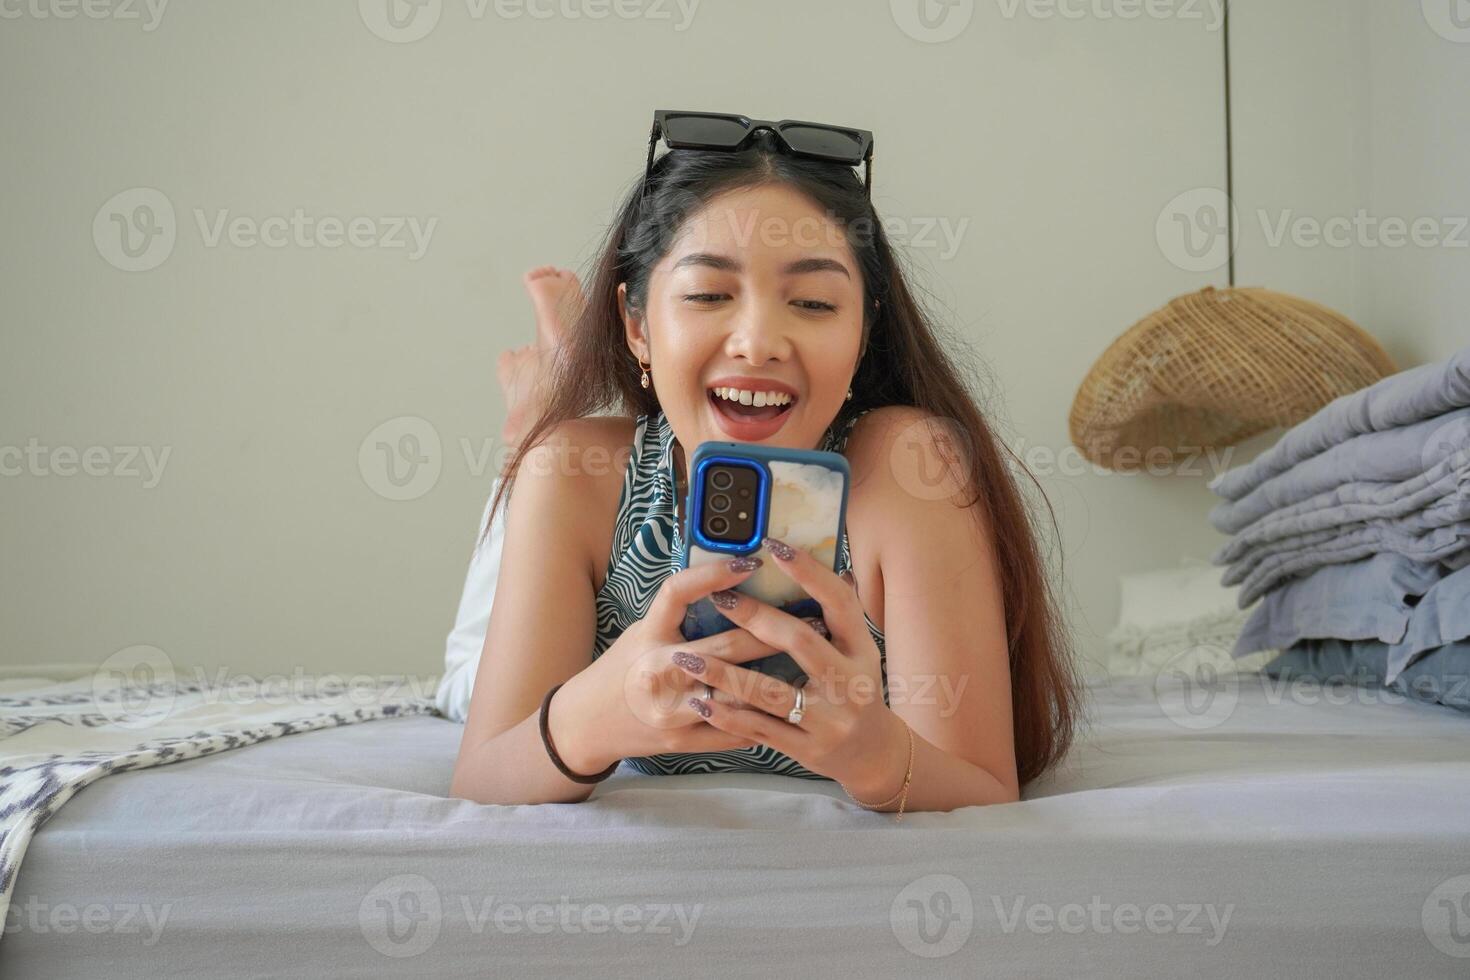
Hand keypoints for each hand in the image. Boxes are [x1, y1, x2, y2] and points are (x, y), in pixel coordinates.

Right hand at [552, 555, 793, 772]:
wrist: (587, 724)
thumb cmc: (622, 669)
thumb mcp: (642, 632)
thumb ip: (680, 614)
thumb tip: (732, 582)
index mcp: (648, 636)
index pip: (679, 593)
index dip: (714, 574)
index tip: (751, 561)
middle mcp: (659, 671)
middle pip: (727, 648)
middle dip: (775, 633)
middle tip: (813, 618)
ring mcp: (671, 709)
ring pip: (738, 694)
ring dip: (779, 679)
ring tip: (814, 664)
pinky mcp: (682, 740)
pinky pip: (734, 731)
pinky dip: (764, 719)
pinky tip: (791, 707)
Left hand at [668, 537, 904, 792]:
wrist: (873, 753)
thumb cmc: (856, 690)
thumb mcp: (858, 651)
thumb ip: (839, 615)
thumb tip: (828, 563)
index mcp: (862, 650)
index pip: (839, 602)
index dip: (808, 573)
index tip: (774, 548)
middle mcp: (850, 683)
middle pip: (800, 641)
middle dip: (756, 617)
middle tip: (720, 598)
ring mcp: (828, 720)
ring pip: (769, 692)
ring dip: (724, 674)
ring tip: (685, 658)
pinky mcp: (806, 748)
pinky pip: (759, 730)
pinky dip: (728, 716)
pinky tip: (700, 703)